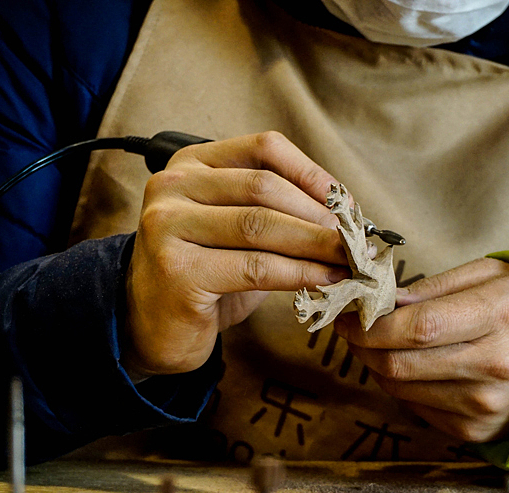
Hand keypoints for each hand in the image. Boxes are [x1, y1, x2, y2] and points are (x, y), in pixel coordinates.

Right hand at [123, 132, 349, 376]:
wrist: (153, 327)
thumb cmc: (207, 276)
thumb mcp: (240, 232)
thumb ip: (279, 212)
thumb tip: (347, 214)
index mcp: (192, 163)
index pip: (264, 149)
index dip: (313, 174)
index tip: (347, 205)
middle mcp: (173, 186)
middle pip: (265, 188)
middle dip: (320, 216)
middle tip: (356, 241)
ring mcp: (168, 226)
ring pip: (261, 226)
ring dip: (316, 245)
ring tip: (349, 261)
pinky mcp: (177, 270)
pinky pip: (255, 267)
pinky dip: (299, 274)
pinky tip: (326, 281)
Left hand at [334, 258, 508, 442]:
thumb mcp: (489, 275)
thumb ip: (433, 288)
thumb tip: (381, 304)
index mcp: (502, 316)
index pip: (419, 328)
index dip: (372, 324)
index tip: (350, 315)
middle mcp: (497, 364)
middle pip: (401, 364)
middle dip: (364, 346)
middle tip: (356, 330)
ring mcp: (487, 404)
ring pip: (401, 390)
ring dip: (379, 368)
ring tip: (385, 346)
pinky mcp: (478, 430)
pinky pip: (418, 410)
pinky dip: (405, 388)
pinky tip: (416, 369)